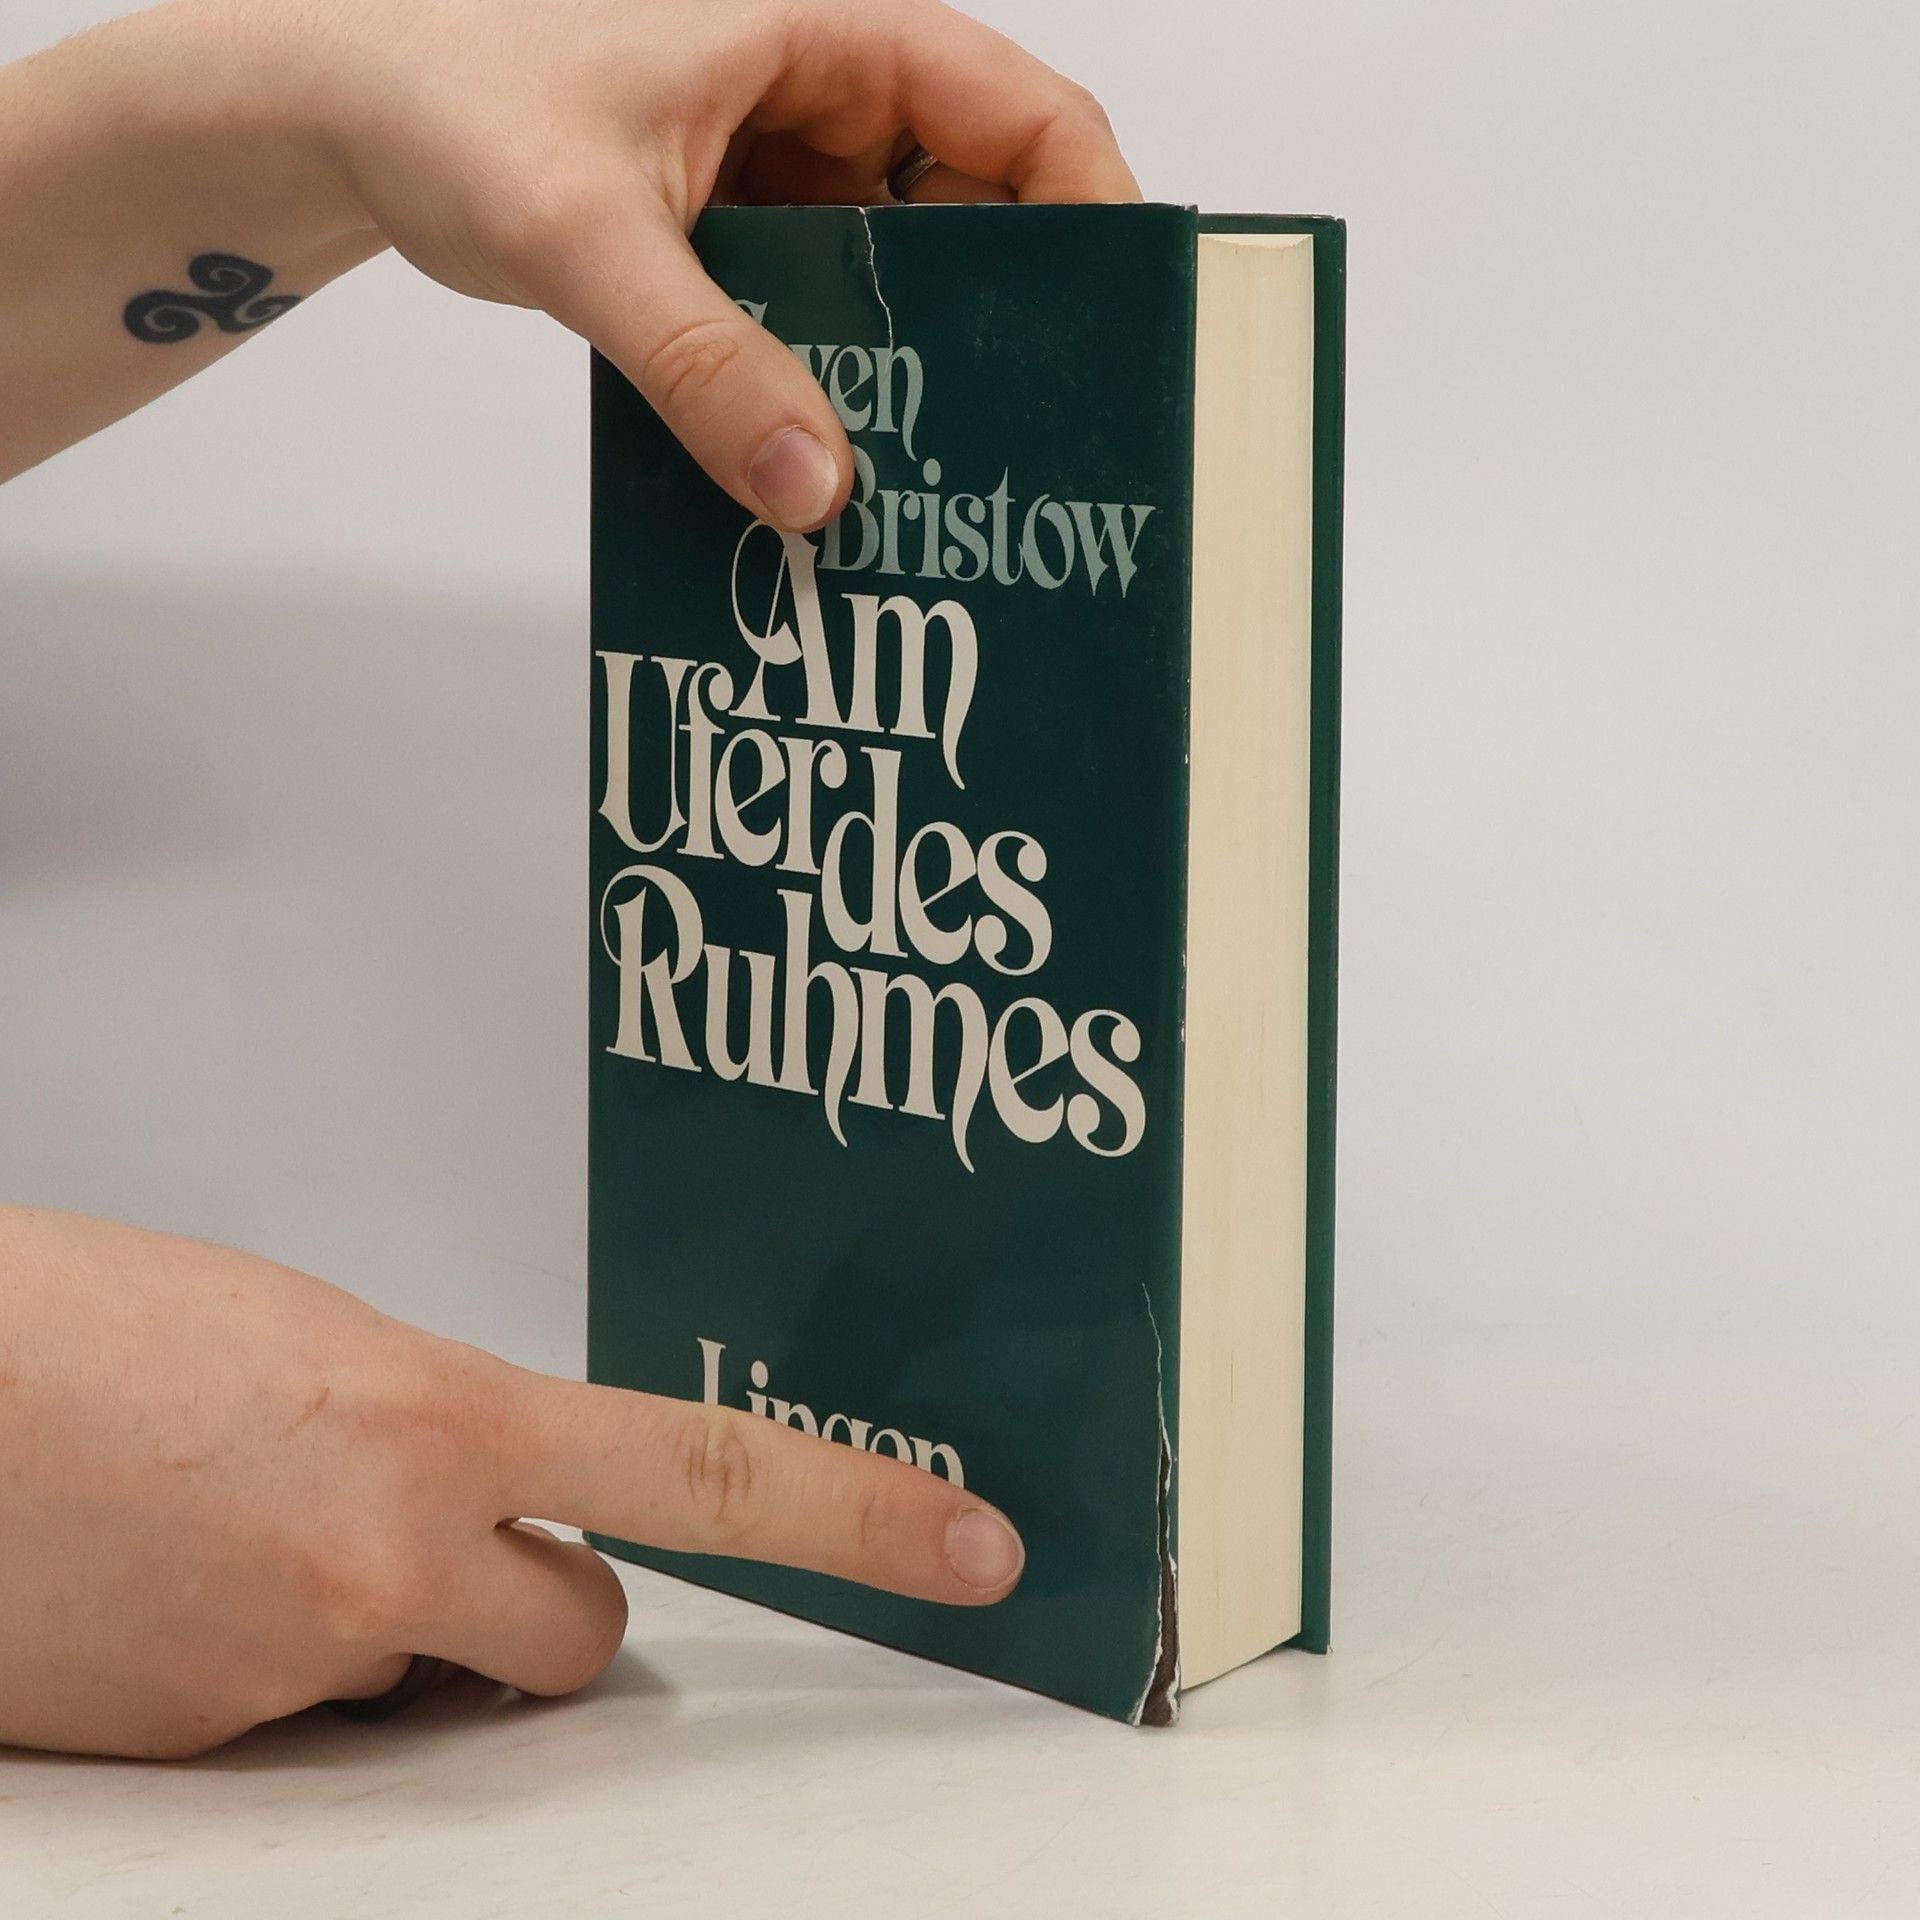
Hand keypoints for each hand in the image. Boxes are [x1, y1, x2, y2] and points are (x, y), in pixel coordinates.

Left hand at [0, 0, 1138, 490]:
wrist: (345, 111)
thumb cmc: (448, 93)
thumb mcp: (585, 231)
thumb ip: (699, 360)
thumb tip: (815, 491)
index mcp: (828, 35)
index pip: (1021, 111)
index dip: (1091, 217)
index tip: (1116, 339)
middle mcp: (830, 103)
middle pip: (981, 216)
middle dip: (1008, 332)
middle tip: (1029, 453)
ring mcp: (789, 180)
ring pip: (904, 285)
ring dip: (919, 379)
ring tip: (941, 485)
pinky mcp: (743, 246)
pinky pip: (826, 324)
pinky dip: (837, 390)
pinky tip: (834, 472)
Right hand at [0, 1207, 1024, 1758]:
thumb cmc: (101, 1328)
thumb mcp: (322, 1336)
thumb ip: (443, 1423)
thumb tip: (493, 1502)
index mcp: (440, 1417)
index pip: (705, 1474)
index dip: (861, 1516)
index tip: (977, 1550)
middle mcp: (392, 1559)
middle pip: (583, 1636)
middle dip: (547, 1605)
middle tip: (449, 1537)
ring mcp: (298, 1669)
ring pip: (434, 1682)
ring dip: (403, 1637)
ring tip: (268, 1536)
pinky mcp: (210, 1752)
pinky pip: (314, 1721)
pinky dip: (283, 1667)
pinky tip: (191, 1582)